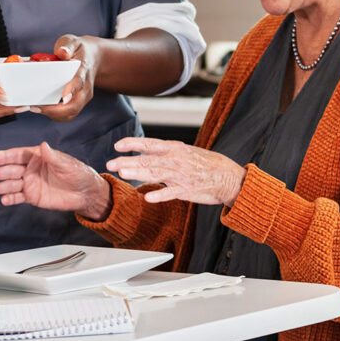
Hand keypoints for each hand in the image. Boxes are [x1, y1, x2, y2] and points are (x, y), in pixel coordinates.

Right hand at [0, 142, 111, 219]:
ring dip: (1, 186)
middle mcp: (31, 169)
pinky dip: (10, 198)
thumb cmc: (78, 174)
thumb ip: (53, 157)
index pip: (18, 155)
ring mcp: (30, 182)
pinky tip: (3, 199)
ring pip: (12, 183)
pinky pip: (19, 197)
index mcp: (37, 156)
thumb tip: (43, 145)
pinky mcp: (33, 196)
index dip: (5, 156)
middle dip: (0, 171)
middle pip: (11, 169)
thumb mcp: (67, 164)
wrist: (85, 193)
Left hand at [28, 34, 100, 121]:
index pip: (79, 82)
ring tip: (35, 108)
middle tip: (35, 106)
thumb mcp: (72, 41)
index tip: (63, 97)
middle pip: (75, 105)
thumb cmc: (79, 50)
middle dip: (55, 110)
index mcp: (84, 70)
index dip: (71, 90)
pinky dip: (54, 114)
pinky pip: (68, 114)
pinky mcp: (78, 102)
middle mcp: (86, 87)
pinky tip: (42, 108)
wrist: (93, 57)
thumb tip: (62, 52)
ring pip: (71, 113)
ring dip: (53, 114)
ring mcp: (83, 96)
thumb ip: (67, 46)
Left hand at [106, 137, 246, 206]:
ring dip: (139, 173)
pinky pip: (171, 192)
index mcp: (175, 149)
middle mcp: (176, 160)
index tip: (117, 145)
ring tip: (123, 173)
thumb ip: (164, 153)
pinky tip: (148, 196)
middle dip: (128, 161)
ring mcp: (182, 175)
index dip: (133, 143)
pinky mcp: (188, 190)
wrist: (228, 177)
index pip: (150, 144)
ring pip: (156, 173)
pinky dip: (160, 194)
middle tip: (111, 163)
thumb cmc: (205, 164)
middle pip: (148, 160)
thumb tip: (145, 152)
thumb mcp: (185, 152)